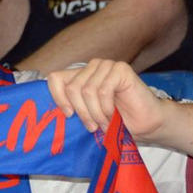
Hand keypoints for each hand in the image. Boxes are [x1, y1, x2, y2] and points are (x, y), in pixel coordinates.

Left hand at [46, 59, 167, 138]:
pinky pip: (103, 90)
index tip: (68, 115)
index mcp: (78, 76)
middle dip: (81, 112)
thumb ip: (70, 108)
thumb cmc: (114, 121)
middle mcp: (91, 68)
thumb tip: (47, 113)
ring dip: (95, 113)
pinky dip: (106, 108)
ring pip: (87, 90)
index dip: (58, 97)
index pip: (54, 78)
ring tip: (103, 123)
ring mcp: (106, 65)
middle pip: (72, 88)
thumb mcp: (85, 115)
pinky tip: (113, 115)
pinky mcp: (121, 68)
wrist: (144, 124)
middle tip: (91, 127)